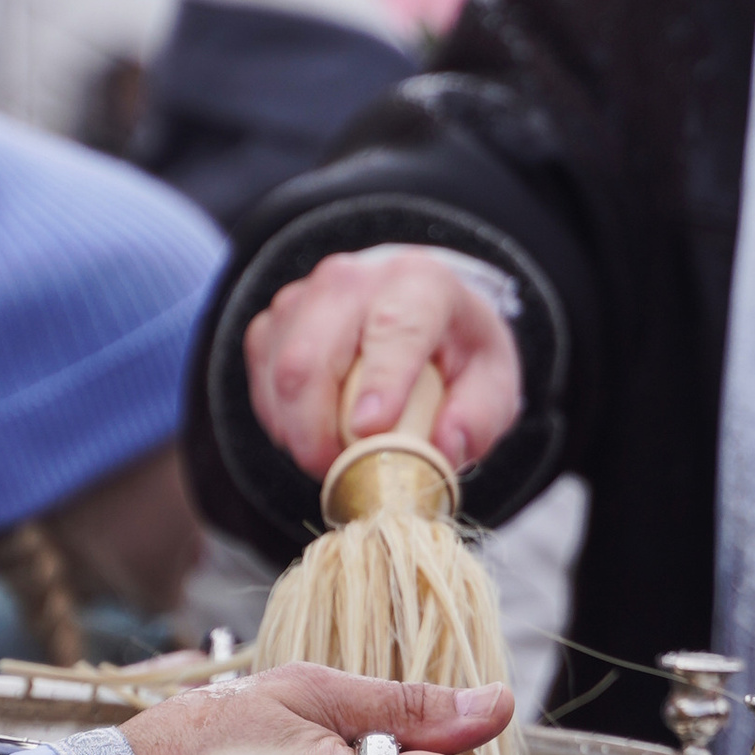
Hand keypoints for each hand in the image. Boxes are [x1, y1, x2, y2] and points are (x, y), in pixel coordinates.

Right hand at [244, 246, 520, 481]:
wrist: (416, 313)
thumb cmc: (456, 352)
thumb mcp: (493, 383)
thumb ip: (478, 416)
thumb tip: (443, 447)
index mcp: (420, 283)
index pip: (394, 326)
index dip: (380, 380)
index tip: (369, 430)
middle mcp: (353, 280)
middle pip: (312, 356)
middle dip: (316, 430)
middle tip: (340, 475)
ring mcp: (303, 298)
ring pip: (279, 372)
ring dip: (299, 432)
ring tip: (336, 456)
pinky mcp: (272, 323)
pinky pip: (261, 382)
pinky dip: (283, 422)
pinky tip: (317, 431)